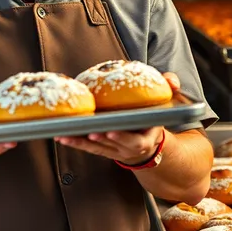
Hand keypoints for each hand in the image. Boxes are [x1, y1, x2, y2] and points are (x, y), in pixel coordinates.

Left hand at [54, 71, 179, 164]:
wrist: (149, 142)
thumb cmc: (152, 117)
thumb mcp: (164, 104)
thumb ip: (168, 89)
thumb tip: (170, 80)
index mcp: (145, 138)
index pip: (135, 141)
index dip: (122, 138)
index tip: (111, 132)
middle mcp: (128, 148)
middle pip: (111, 146)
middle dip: (98, 140)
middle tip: (88, 132)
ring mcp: (114, 150)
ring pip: (96, 148)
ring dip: (80, 141)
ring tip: (66, 134)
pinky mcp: (102, 149)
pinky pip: (87, 147)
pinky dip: (75, 142)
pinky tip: (61, 135)